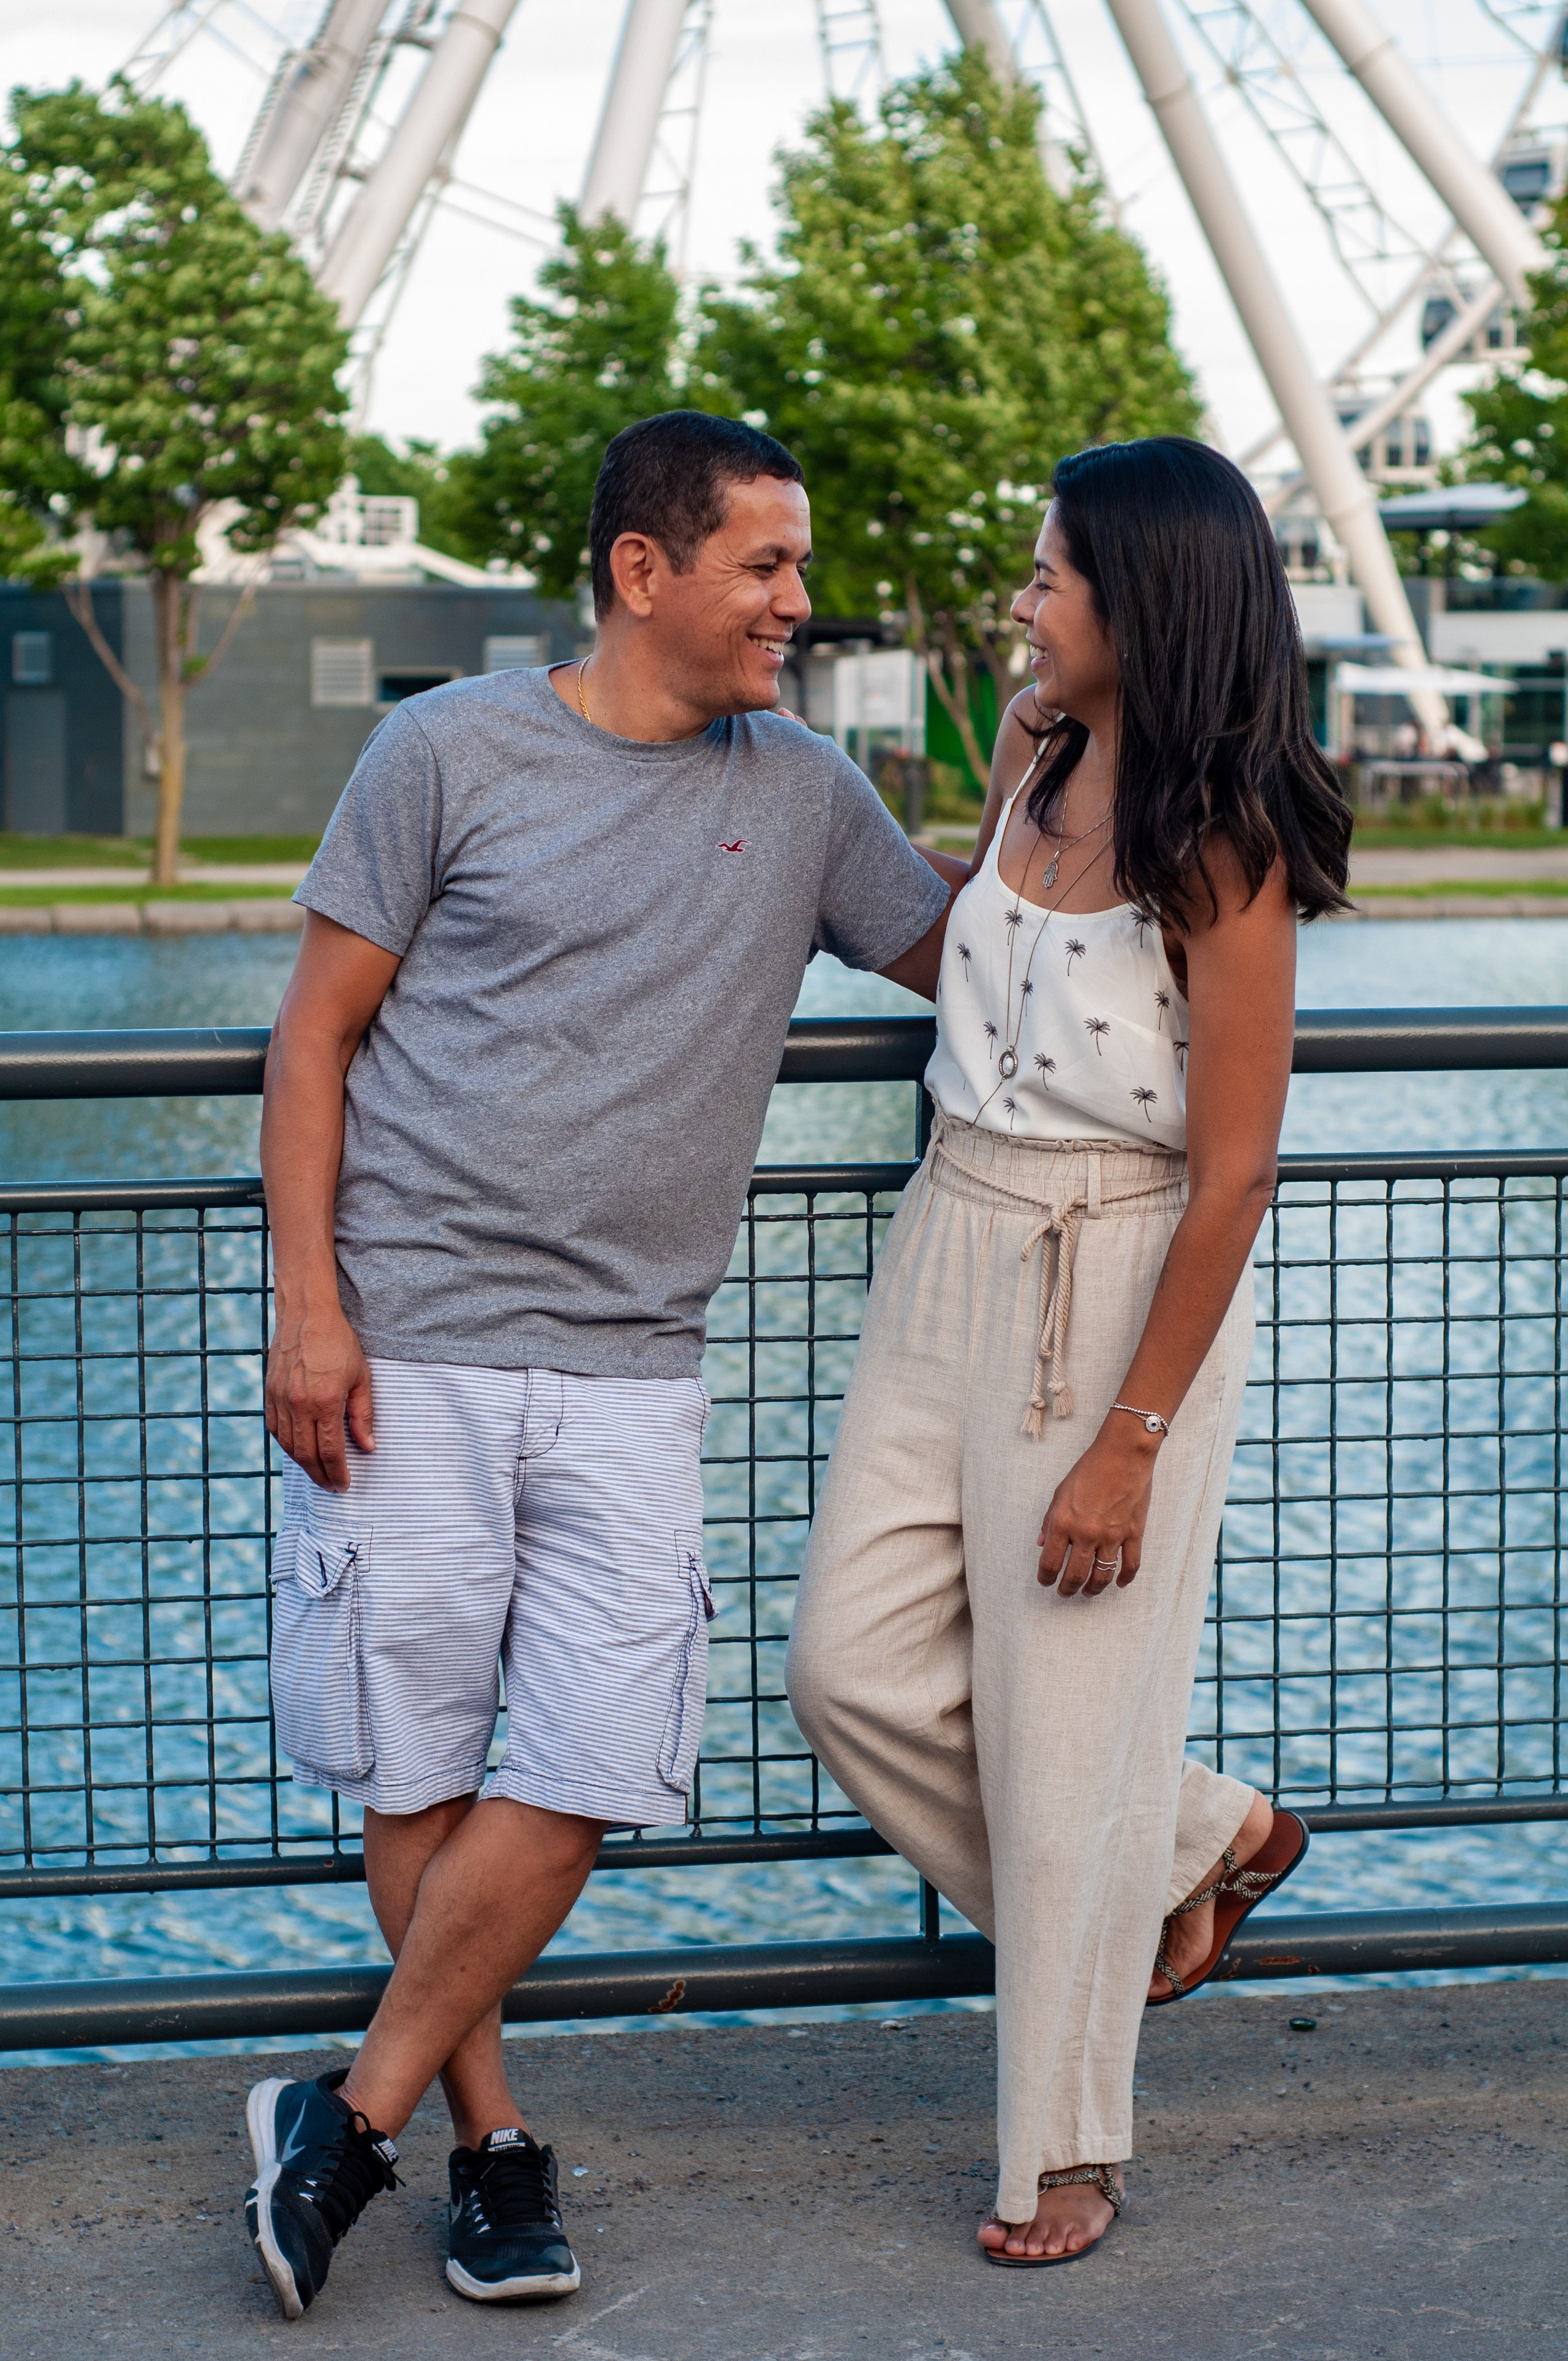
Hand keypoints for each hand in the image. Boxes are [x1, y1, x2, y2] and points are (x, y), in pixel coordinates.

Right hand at [265, 1303, 373, 1492]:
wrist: (306, 1315)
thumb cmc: (339, 1343)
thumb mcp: (361, 1377)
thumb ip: (363, 1415)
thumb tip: (368, 1447)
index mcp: (325, 1402)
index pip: (330, 1451)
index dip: (337, 1473)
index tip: (344, 1486)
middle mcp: (299, 1404)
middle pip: (307, 1454)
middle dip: (320, 1476)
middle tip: (331, 1487)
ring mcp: (280, 1399)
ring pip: (288, 1445)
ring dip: (303, 1464)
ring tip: (318, 1473)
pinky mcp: (269, 1393)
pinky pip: (275, 1429)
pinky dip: (286, 1445)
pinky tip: (298, 1450)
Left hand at [1036, 1422, 1159, 1595]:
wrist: (1123, 1455)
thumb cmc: (1089, 1469)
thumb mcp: (1060, 1492)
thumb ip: (1049, 1521)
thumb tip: (1043, 1544)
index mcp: (1063, 1523)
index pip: (1050, 1563)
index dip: (1046, 1578)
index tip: (1045, 1582)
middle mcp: (1086, 1534)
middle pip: (1075, 1576)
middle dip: (1067, 1589)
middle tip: (1065, 1592)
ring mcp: (1112, 1536)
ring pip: (1102, 1576)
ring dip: (1093, 1589)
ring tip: (1087, 1592)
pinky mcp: (1134, 1534)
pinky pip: (1130, 1565)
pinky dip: (1124, 1579)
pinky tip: (1118, 1583)